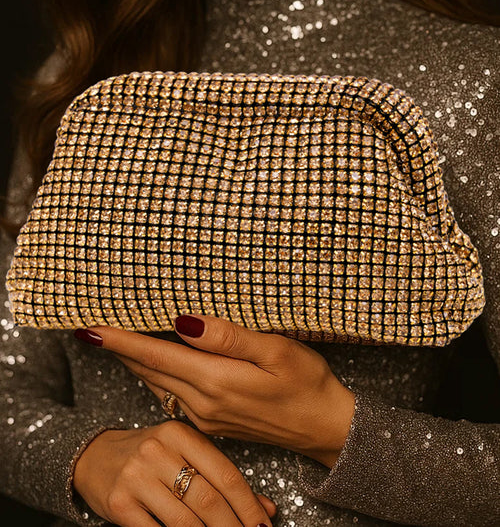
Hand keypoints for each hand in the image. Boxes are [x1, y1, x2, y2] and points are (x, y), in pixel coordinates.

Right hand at [73, 419, 275, 525]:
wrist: (94, 457)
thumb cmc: (150, 456)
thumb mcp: (184, 454)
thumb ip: (221, 477)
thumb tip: (266, 510)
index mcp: (180, 433)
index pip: (224, 473)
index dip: (248, 505)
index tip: (265, 525)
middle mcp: (157, 451)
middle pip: (207, 499)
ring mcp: (136, 477)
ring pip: (185, 521)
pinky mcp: (119, 504)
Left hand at [76, 316, 354, 466]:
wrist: (325, 428)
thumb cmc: (307, 383)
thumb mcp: (275, 351)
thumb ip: (227, 338)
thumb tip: (183, 321)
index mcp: (215, 381)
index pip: (154, 355)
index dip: (119, 339)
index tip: (89, 327)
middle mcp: (203, 403)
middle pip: (148, 370)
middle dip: (118, 348)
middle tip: (93, 326)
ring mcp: (206, 417)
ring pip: (157, 384)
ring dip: (133, 361)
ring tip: (114, 339)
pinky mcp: (213, 423)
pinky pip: (172, 395)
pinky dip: (155, 375)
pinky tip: (153, 363)